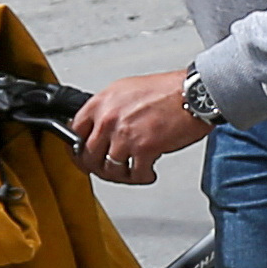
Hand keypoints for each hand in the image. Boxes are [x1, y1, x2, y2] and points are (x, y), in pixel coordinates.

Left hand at [71, 68, 210, 185]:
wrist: (193, 95)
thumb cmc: (167, 90)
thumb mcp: (128, 90)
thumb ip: (110, 108)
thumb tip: (102, 126)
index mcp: (102, 102)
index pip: (74, 130)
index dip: (75, 148)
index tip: (81, 155)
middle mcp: (109, 118)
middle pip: (88, 155)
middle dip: (97, 167)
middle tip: (107, 170)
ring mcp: (125, 135)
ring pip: (109, 168)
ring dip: (120, 175)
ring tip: (131, 172)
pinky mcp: (143, 148)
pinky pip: (134, 173)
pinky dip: (142, 177)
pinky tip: (148, 172)